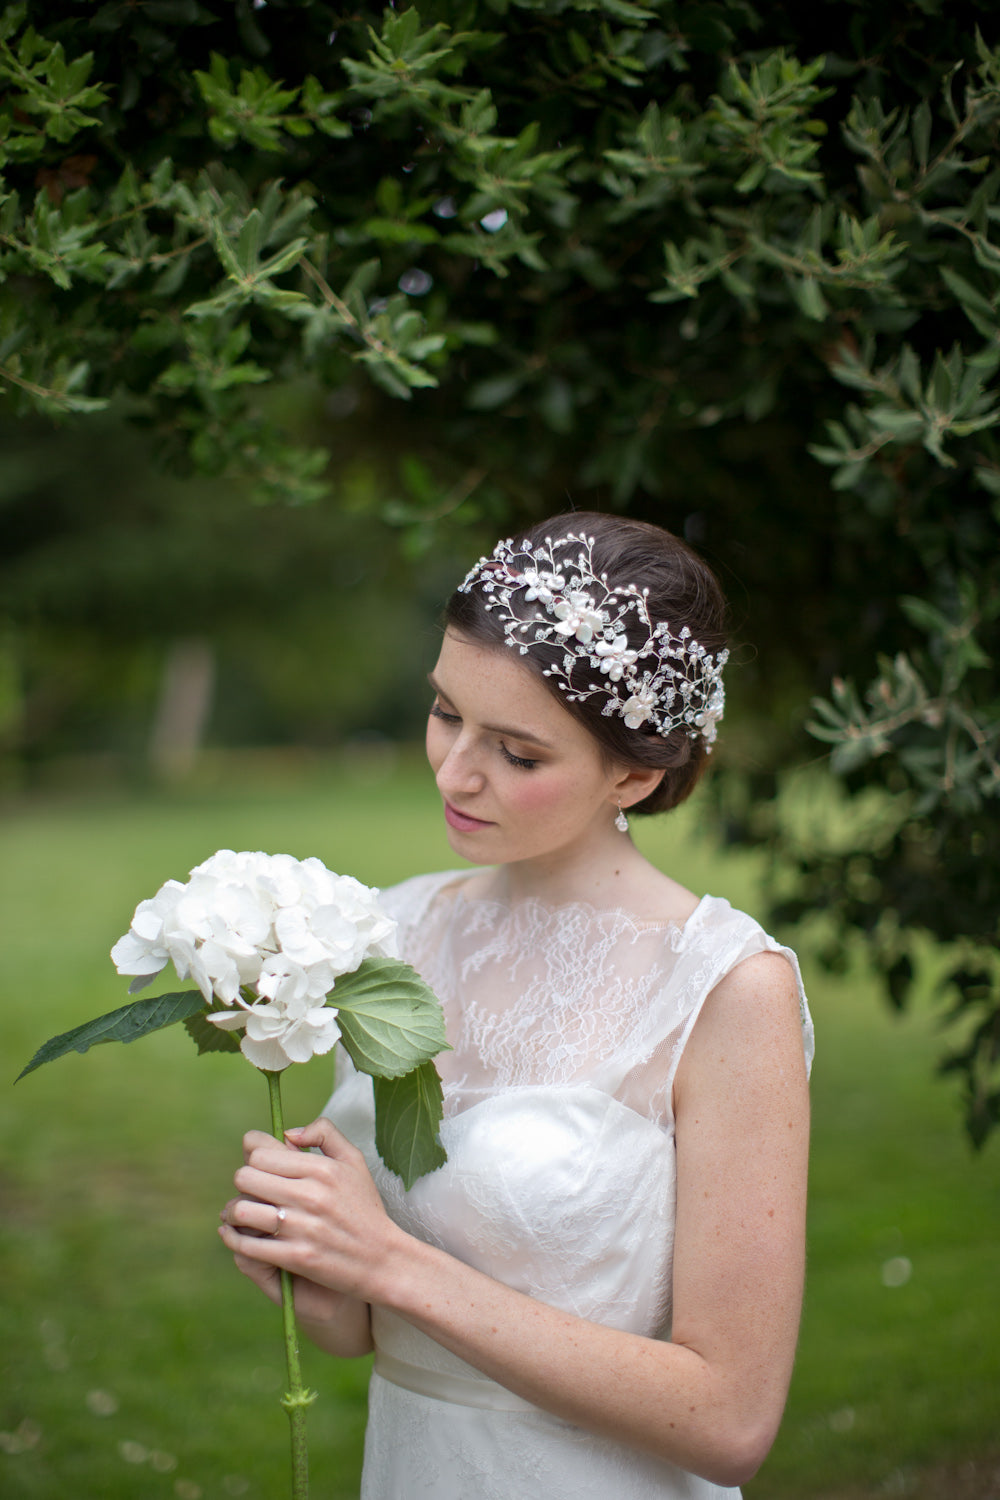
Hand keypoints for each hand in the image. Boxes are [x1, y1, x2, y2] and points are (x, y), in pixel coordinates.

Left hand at [218, 1117, 399, 1312]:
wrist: (382, 1260)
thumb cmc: (365, 1208)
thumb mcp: (354, 1161)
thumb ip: (324, 1133)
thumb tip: (288, 1133)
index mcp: (322, 1168)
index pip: (260, 1153)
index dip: (254, 1158)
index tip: (259, 1167)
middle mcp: (310, 1195)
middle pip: (245, 1177)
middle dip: (243, 1183)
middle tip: (250, 1191)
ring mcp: (302, 1228)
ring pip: (241, 1210)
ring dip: (234, 1212)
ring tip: (240, 1214)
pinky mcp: (296, 1257)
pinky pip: (247, 1246)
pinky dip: (234, 1240)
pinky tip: (237, 1236)